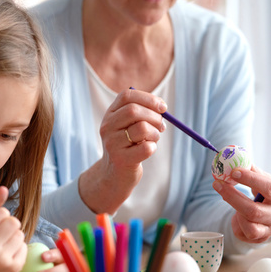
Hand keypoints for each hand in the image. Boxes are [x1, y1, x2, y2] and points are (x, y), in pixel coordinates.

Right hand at [0, 186, 26, 271]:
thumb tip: (4, 188)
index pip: (2, 213)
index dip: (0, 216)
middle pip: (14, 222)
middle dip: (9, 224)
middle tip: (1, 232)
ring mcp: (3, 260)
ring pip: (20, 234)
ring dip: (14, 236)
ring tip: (3, 244)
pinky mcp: (14, 268)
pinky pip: (25, 247)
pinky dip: (18, 248)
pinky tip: (7, 253)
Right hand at [79, 89, 166, 213]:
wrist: (114, 175)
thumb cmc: (128, 146)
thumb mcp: (129, 126)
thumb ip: (141, 114)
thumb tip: (162, 107)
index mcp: (109, 115)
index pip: (126, 96)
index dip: (148, 98)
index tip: (163, 107)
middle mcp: (107, 127)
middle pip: (134, 110)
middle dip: (154, 116)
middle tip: (161, 126)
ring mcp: (112, 144)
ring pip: (142, 128)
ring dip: (155, 133)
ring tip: (153, 139)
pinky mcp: (121, 159)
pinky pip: (146, 147)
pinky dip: (153, 147)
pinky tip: (148, 150)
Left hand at [213, 165, 270, 242]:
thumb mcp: (268, 180)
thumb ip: (254, 172)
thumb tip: (236, 157)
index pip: (268, 187)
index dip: (250, 179)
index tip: (234, 171)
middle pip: (253, 211)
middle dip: (232, 197)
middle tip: (217, 183)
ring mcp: (270, 229)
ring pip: (248, 226)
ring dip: (235, 211)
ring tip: (230, 200)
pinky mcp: (260, 238)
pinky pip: (243, 233)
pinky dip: (236, 223)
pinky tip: (237, 215)